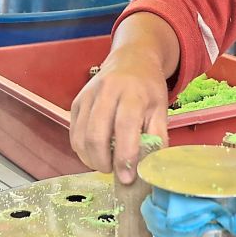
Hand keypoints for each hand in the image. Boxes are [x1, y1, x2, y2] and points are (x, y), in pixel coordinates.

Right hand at [70, 45, 167, 185]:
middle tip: (114, 172)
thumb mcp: (161, 109)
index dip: (124, 156)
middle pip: (96, 134)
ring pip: (81, 136)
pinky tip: (94, 153)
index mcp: (133, 93)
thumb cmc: (147, 87)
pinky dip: (81, 149)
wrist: (131, 59)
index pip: (125, 127)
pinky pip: (73, 132)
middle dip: (103, 162)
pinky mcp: (77, 101)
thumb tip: (151, 167)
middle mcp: (107, 92)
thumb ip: (157, 137)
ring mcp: (88, 95)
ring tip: (104, 164)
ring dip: (90, 159)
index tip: (127, 177)